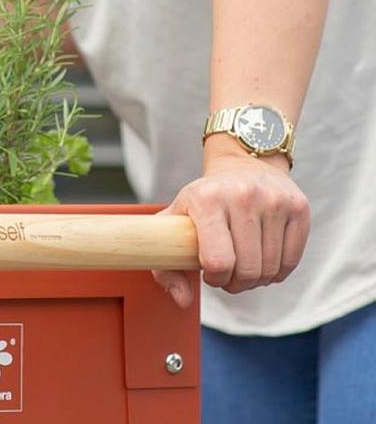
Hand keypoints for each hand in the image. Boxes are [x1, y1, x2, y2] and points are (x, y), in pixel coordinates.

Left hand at [151, 135, 310, 308]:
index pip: (217, 261)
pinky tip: (262, 259)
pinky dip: (277, 272)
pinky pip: (292, 262)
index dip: (214, 279)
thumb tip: (182, 301)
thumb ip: (166, 265)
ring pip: (271, 270)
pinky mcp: (299, 208)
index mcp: (206, 199)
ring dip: (256, 280)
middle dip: (236, 284)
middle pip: (248, 271)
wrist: (242, 164)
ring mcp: (274, 200)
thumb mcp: (176, 221)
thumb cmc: (204, 201)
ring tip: (243, 266)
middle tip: (228, 275)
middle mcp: (243, 196)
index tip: (209, 273)